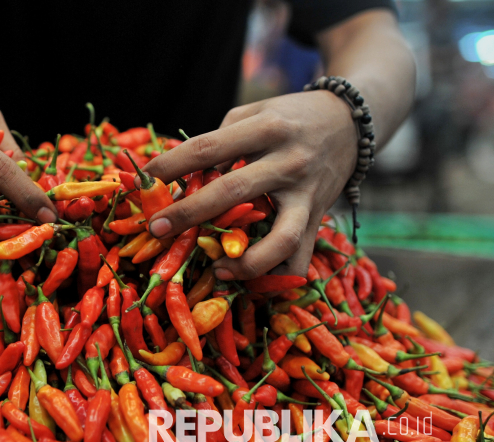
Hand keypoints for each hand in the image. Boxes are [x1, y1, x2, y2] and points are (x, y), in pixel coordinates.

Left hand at [142, 90, 356, 279]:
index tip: (142, 182)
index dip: (169, 166)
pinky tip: (248, 276)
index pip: (206, 148)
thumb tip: (178, 181)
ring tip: (217, 268)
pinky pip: (299, 257)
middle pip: (231, 192)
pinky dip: (275, 273)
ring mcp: (306, 194)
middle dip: (188, 214)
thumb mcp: (253, 114)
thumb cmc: (288, 118)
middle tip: (156, 229)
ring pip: (279, 238)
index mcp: (265, 129)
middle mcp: (287, 161)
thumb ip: (218, 143)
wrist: (351, 121)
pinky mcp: (318, 217)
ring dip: (244, 261)